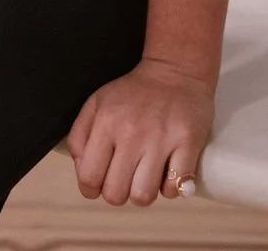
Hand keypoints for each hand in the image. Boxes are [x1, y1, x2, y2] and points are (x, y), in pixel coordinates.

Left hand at [65, 55, 214, 206]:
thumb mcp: (97, 104)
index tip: (101, 182)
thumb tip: (83, 172)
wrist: (174, 70)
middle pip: (115, 194)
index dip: (91, 189)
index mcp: (106, 122)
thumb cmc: (133, 93)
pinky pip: (173, 188)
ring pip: (143, 197)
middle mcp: (131, 132)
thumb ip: (80, 137)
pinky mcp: (188, 142)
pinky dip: (170, 187)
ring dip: (143, 193)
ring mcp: (161, 138)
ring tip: (146, 175)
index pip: (89, 177)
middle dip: (118, 192)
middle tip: (126, 176)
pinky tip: (167, 170)